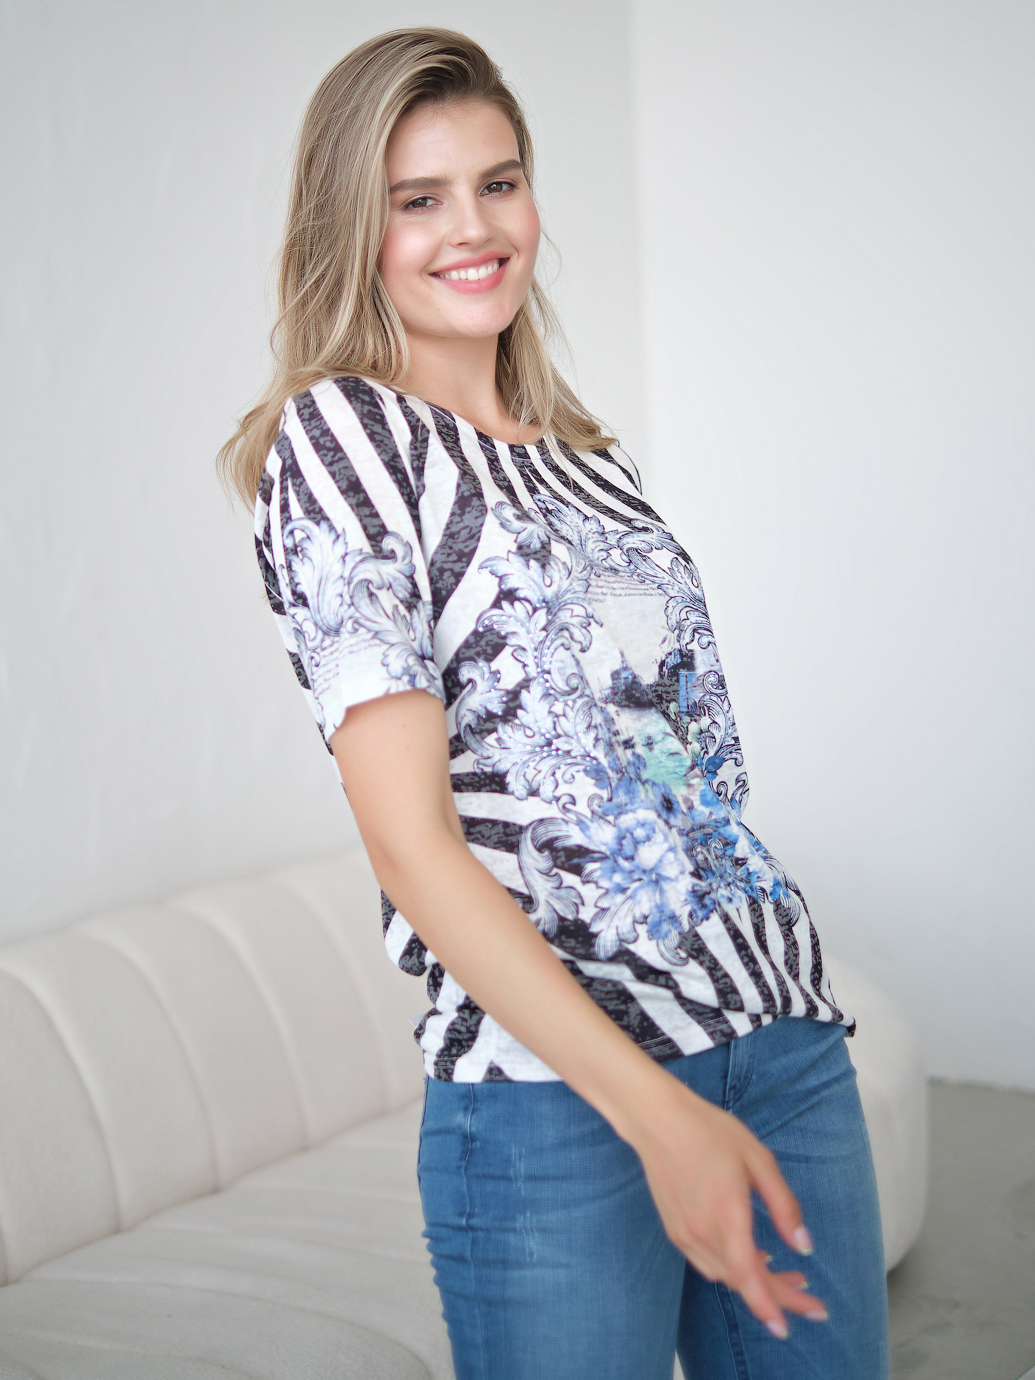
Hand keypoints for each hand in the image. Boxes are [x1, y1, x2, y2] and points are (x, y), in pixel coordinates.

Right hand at [630, 1077, 827, 1337]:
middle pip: (742, 1281)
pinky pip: (708, 1263)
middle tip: (806, 1294)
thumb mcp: (758, 1159)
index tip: (788, 1328)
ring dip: (755, 1282)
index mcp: (727, 1214)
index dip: (770, 1305)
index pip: (749, 1276)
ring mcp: (685, 1234)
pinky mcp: (675, 1231)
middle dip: (777, 1295)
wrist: (657, 1120)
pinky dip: (733, 1270)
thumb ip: (783, 1205)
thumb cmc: (710, 1132)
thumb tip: (804, 1246)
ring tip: (786, 1275)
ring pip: (725, 1275)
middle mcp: (702, 1232)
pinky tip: (751, 1255)